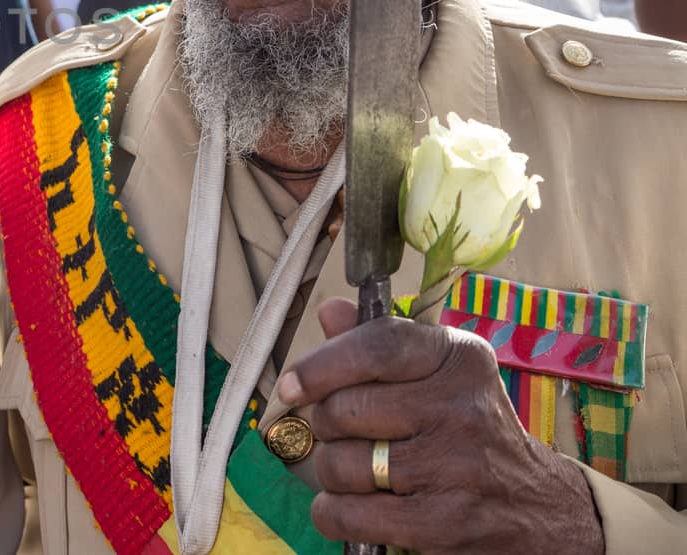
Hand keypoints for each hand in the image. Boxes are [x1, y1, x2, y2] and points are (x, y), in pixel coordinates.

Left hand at [276, 297, 603, 554]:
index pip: (375, 346)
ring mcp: (457, 466)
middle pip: (344, 409)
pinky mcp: (446, 523)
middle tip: (345, 435)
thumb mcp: (441, 376)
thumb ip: (382, 345)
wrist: (542, 510)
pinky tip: (348, 507)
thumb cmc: (472, 433)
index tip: (290, 386)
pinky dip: (333, 512)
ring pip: (341, 463)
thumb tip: (330, 311)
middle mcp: (462, 406)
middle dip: (327, 426)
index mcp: (459, 358)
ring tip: (360, 472)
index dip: (319, 365)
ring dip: (332, 473)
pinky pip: (349, 513)